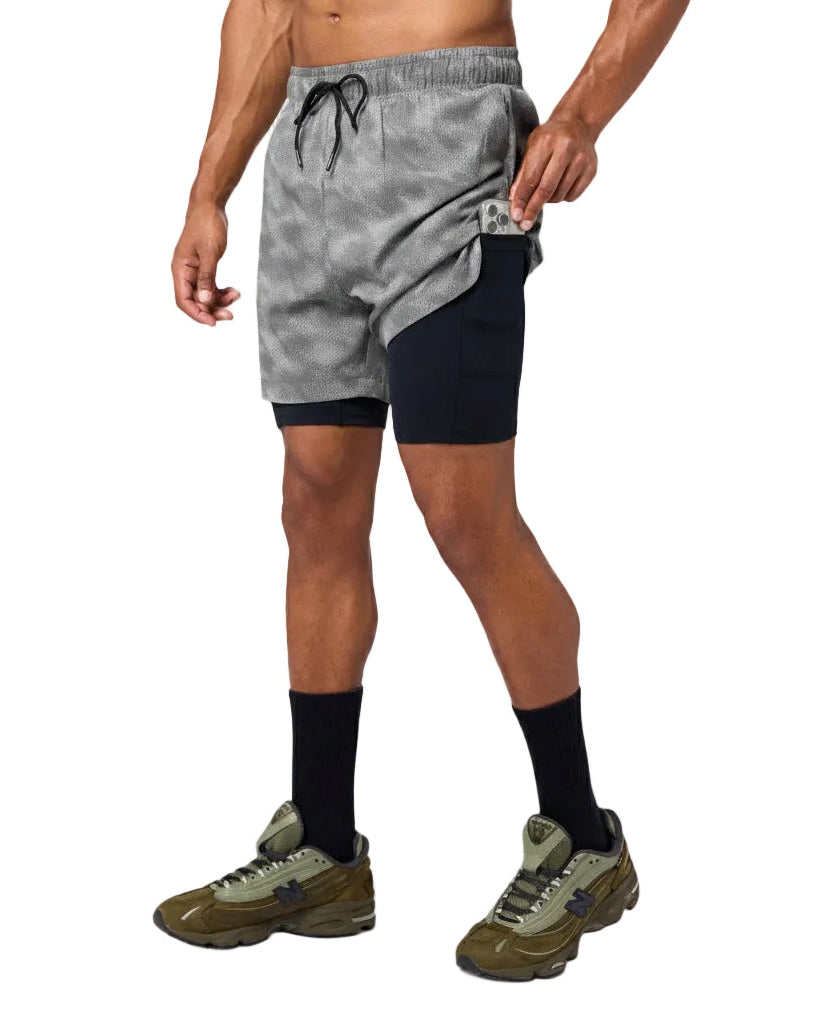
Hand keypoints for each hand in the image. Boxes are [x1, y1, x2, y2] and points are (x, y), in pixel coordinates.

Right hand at [171, 203, 239, 325]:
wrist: (210, 207)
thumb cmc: (207, 225)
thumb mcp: (210, 252)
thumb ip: (207, 277)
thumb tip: (204, 300)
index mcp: (180, 269)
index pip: (183, 300)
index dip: (197, 313)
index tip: (212, 322)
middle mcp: (185, 273)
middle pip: (195, 301)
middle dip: (212, 309)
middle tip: (230, 315)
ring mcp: (194, 271)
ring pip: (205, 295)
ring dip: (219, 300)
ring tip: (235, 296)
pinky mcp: (204, 268)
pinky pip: (210, 287)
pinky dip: (221, 291)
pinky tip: (234, 291)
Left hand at [509, 118, 597, 228]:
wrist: (578, 123)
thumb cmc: (551, 136)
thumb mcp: (532, 147)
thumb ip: (523, 173)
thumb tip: (515, 199)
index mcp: (547, 141)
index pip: (531, 178)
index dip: (522, 199)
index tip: (516, 215)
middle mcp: (566, 149)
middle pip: (546, 189)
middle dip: (533, 208)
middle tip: (525, 222)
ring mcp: (581, 159)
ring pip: (559, 195)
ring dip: (548, 200)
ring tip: (545, 190)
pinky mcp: (591, 169)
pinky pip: (572, 196)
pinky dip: (562, 197)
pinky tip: (560, 185)